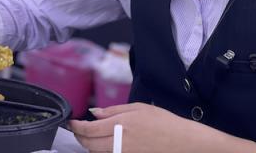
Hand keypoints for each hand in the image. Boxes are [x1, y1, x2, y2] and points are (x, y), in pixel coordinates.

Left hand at [69, 103, 198, 152]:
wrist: (183, 143)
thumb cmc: (164, 122)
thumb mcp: (139, 108)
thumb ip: (114, 110)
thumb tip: (95, 113)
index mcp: (122, 124)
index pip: (89, 129)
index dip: (77, 127)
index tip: (72, 123)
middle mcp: (120, 142)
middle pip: (89, 144)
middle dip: (80, 137)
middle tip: (78, 131)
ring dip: (90, 146)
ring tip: (92, 137)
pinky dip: (103, 152)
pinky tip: (106, 145)